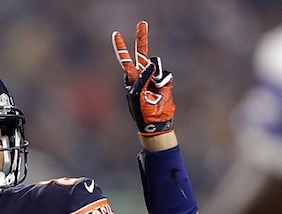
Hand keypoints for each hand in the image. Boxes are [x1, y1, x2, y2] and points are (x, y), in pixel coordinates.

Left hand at [112, 21, 174, 135]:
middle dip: (142, 38)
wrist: (155, 122)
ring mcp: (154, 77)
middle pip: (142, 52)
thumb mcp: (137, 94)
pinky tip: (160, 91)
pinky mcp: (165, 81)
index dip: (121, 46)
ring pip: (156, 66)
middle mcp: (142, 74)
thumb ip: (143, 77)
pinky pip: (165, 74)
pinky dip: (163, 82)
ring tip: (152, 90)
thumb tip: (152, 62)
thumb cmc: (141, 110)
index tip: (115, 34)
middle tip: (142, 22)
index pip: (126, 58)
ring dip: (154, 76)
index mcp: (131, 77)